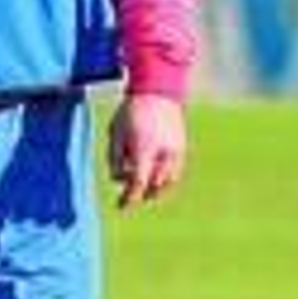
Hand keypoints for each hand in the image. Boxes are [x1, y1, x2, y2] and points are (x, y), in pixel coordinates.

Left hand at [106, 93, 186, 209]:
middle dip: (141, 192)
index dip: (130, 198)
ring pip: (167, 182)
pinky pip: (175, 172)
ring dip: (154, 188)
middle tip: (129, 192)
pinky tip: (153, 175)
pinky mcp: (182, 147)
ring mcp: (176, 151)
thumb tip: (118, 180)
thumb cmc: (130, 112)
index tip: (121, 207)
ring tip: (142, 184)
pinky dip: (164, 179)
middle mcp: (163, 153)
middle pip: (153, 186)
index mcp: (144, 149)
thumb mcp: (115, 134)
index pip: (138, 183)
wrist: (157, 91)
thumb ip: (115, 159)